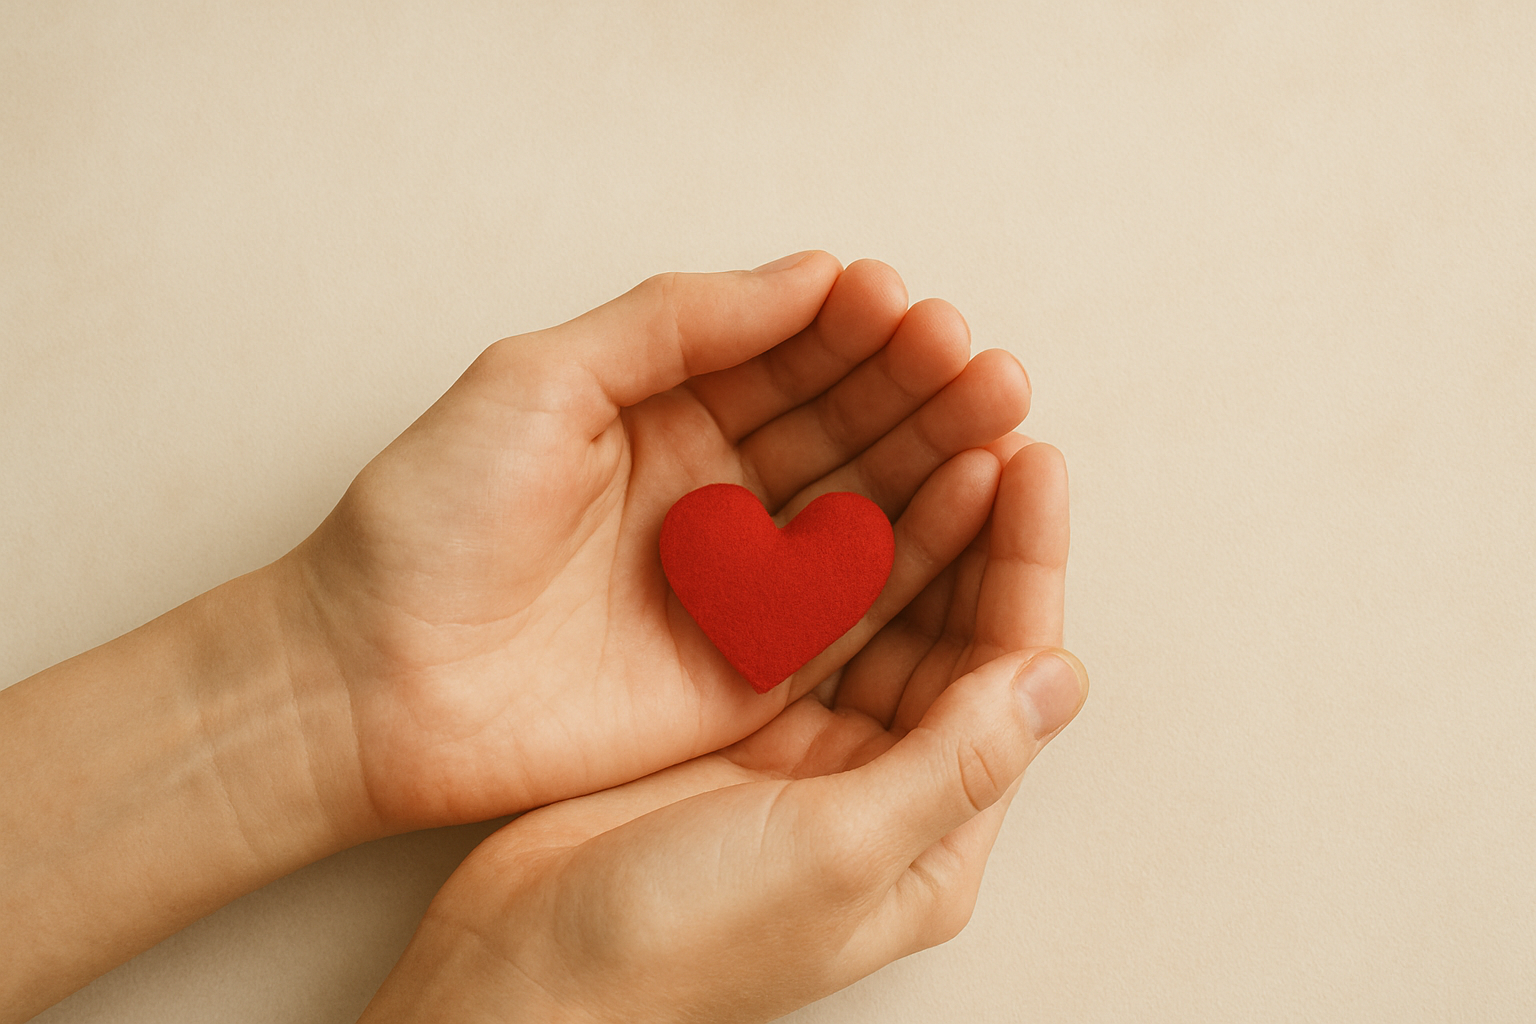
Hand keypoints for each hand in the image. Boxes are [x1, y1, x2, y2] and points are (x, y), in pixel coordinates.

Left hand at [278, 252, 1033, 830]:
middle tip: (975, 359)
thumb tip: (805, 274)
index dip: (847, 328)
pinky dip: (914, 555)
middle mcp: (711, 492)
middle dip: (909, 387)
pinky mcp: (750, 667)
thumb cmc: (429, 521)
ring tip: (997, 411)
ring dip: (931, 458)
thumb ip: (672, 323)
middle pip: (834, 426)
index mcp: (658, 414)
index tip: (903, 303)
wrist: (369, 681)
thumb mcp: (538, 379)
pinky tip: (967, 500)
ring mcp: (736, 580)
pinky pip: (850, 604)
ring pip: (858, 506)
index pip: (778, 356)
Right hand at [357, 439, 1084, 1023]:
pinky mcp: (740, 722)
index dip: (1022, 561)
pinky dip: (822, 549)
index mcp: (934, 834)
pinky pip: (805, 615)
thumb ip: (953, 763)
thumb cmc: (682, 939)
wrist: (527, 972)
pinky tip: (827, 479)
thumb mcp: (836, 853)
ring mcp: (812, 751)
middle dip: (973, 524)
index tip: (1026, 456)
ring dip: (904, 521)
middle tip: (973, 412)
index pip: (1007, 673)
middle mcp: (886, 786)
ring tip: (915, 422)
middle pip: (953, 630)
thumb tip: (1060, 674)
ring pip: (882, 610)